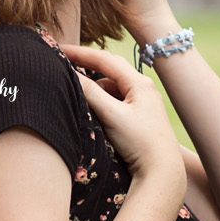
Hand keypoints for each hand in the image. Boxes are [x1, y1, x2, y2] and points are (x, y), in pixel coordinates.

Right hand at [60, 41, 181, 178]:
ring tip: (73, 87)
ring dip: (92, 84)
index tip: (58, 49)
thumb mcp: (112, 115)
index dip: (80, 52)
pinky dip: (100, 98)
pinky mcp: (139, 116)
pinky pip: (115, 99)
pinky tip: (90, 107)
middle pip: (109, 69)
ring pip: (111, 86)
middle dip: (86, 63)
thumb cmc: (140, 142)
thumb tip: (69, 74)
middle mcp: (142, 88)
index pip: (104, 59)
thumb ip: (90, 93)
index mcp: (139, 83)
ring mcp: (142, 103)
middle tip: (63, 61)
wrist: (162, 172)